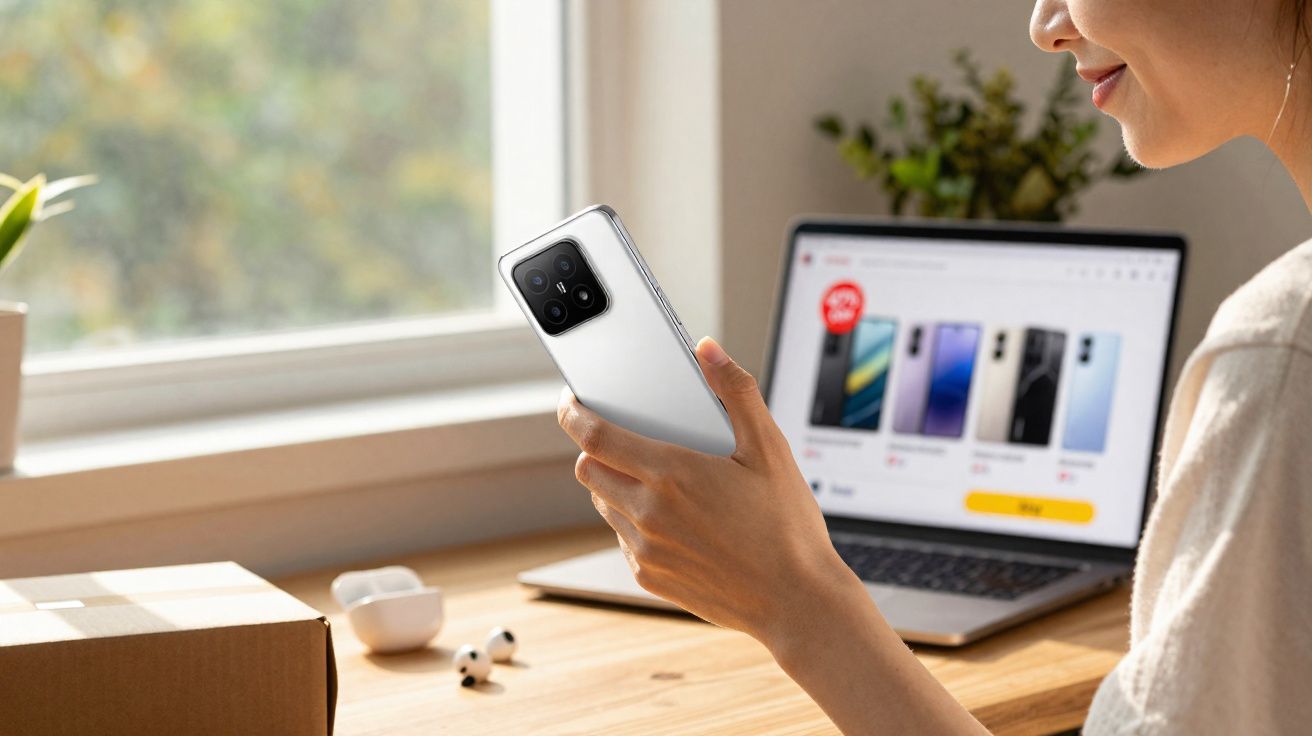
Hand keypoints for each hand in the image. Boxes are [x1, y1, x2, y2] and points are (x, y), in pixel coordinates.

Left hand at [556, 336, 861, 644]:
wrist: (796, 601)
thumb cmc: (787, 526)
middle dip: (595, 449)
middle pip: (587, 469)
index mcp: (672, 473)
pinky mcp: (648, 577)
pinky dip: (634, 523)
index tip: (572, 402)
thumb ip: (736, 391)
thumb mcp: (770, 449)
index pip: (594, 435)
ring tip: (659, 482)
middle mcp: (648, 512)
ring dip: (616, 486)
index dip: (573, 413)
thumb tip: (708, 350)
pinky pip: (622, 540)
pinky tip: (675, 520)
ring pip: (603, 505)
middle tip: (625, 440)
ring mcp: (644, 549)